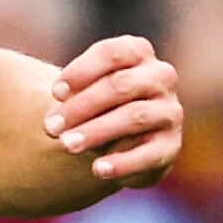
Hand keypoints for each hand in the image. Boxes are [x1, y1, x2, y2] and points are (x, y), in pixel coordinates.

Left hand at [43, 36, 182, 186]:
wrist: (126, 142)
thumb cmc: (99, 106)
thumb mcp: (86, 89)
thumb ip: (73, 91)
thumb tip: (58, 102)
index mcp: (139, 53)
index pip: (112, 54)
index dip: (82, 71)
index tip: (55, 93)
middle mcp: (161, 77)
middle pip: (121, 85)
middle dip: (82, 106)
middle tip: (51, 126)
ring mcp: (170, 111)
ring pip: (135, 116)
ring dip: (97, 132)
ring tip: (67, 145)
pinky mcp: (171, 145)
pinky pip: (149, 154)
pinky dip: (122, 163)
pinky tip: (97, 170)